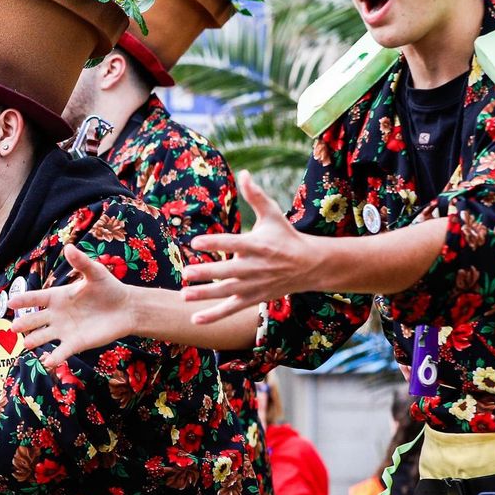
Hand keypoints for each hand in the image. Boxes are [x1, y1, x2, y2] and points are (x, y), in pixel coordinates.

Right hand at [6, 243, 135, 367]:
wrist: (125, 308)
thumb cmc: (108, 288)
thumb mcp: (95, 272)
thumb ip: (80, 262)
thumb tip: (68, 247)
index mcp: (58, 297)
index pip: (36, 299)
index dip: (24, 300)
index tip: (11, 302)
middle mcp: (57, 315)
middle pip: (35, 320)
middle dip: (24, 324)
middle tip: (13, 328)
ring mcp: (65, 330)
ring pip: (44, 337)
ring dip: (34, 341)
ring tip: (25, 344)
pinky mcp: (76, 343)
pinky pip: (61, 351)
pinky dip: (54, 358)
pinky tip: (47, 362)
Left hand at [184, 171, 308, 322]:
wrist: (310, 266)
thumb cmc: (286, 237)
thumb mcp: (273, 215)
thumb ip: (256, 196)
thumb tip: (244, 173)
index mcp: (257, 245)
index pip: (233, 243)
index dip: (215, 243)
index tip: (195, 242)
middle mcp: (254, 267)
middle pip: (227, 271)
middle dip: (207, 273)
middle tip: (186, 272)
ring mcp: (253, 285)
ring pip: (226, 292)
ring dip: (205, 295)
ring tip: (184, 295)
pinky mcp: (253, 298)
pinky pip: (231, 309)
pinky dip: (214, 315)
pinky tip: (194, 320)